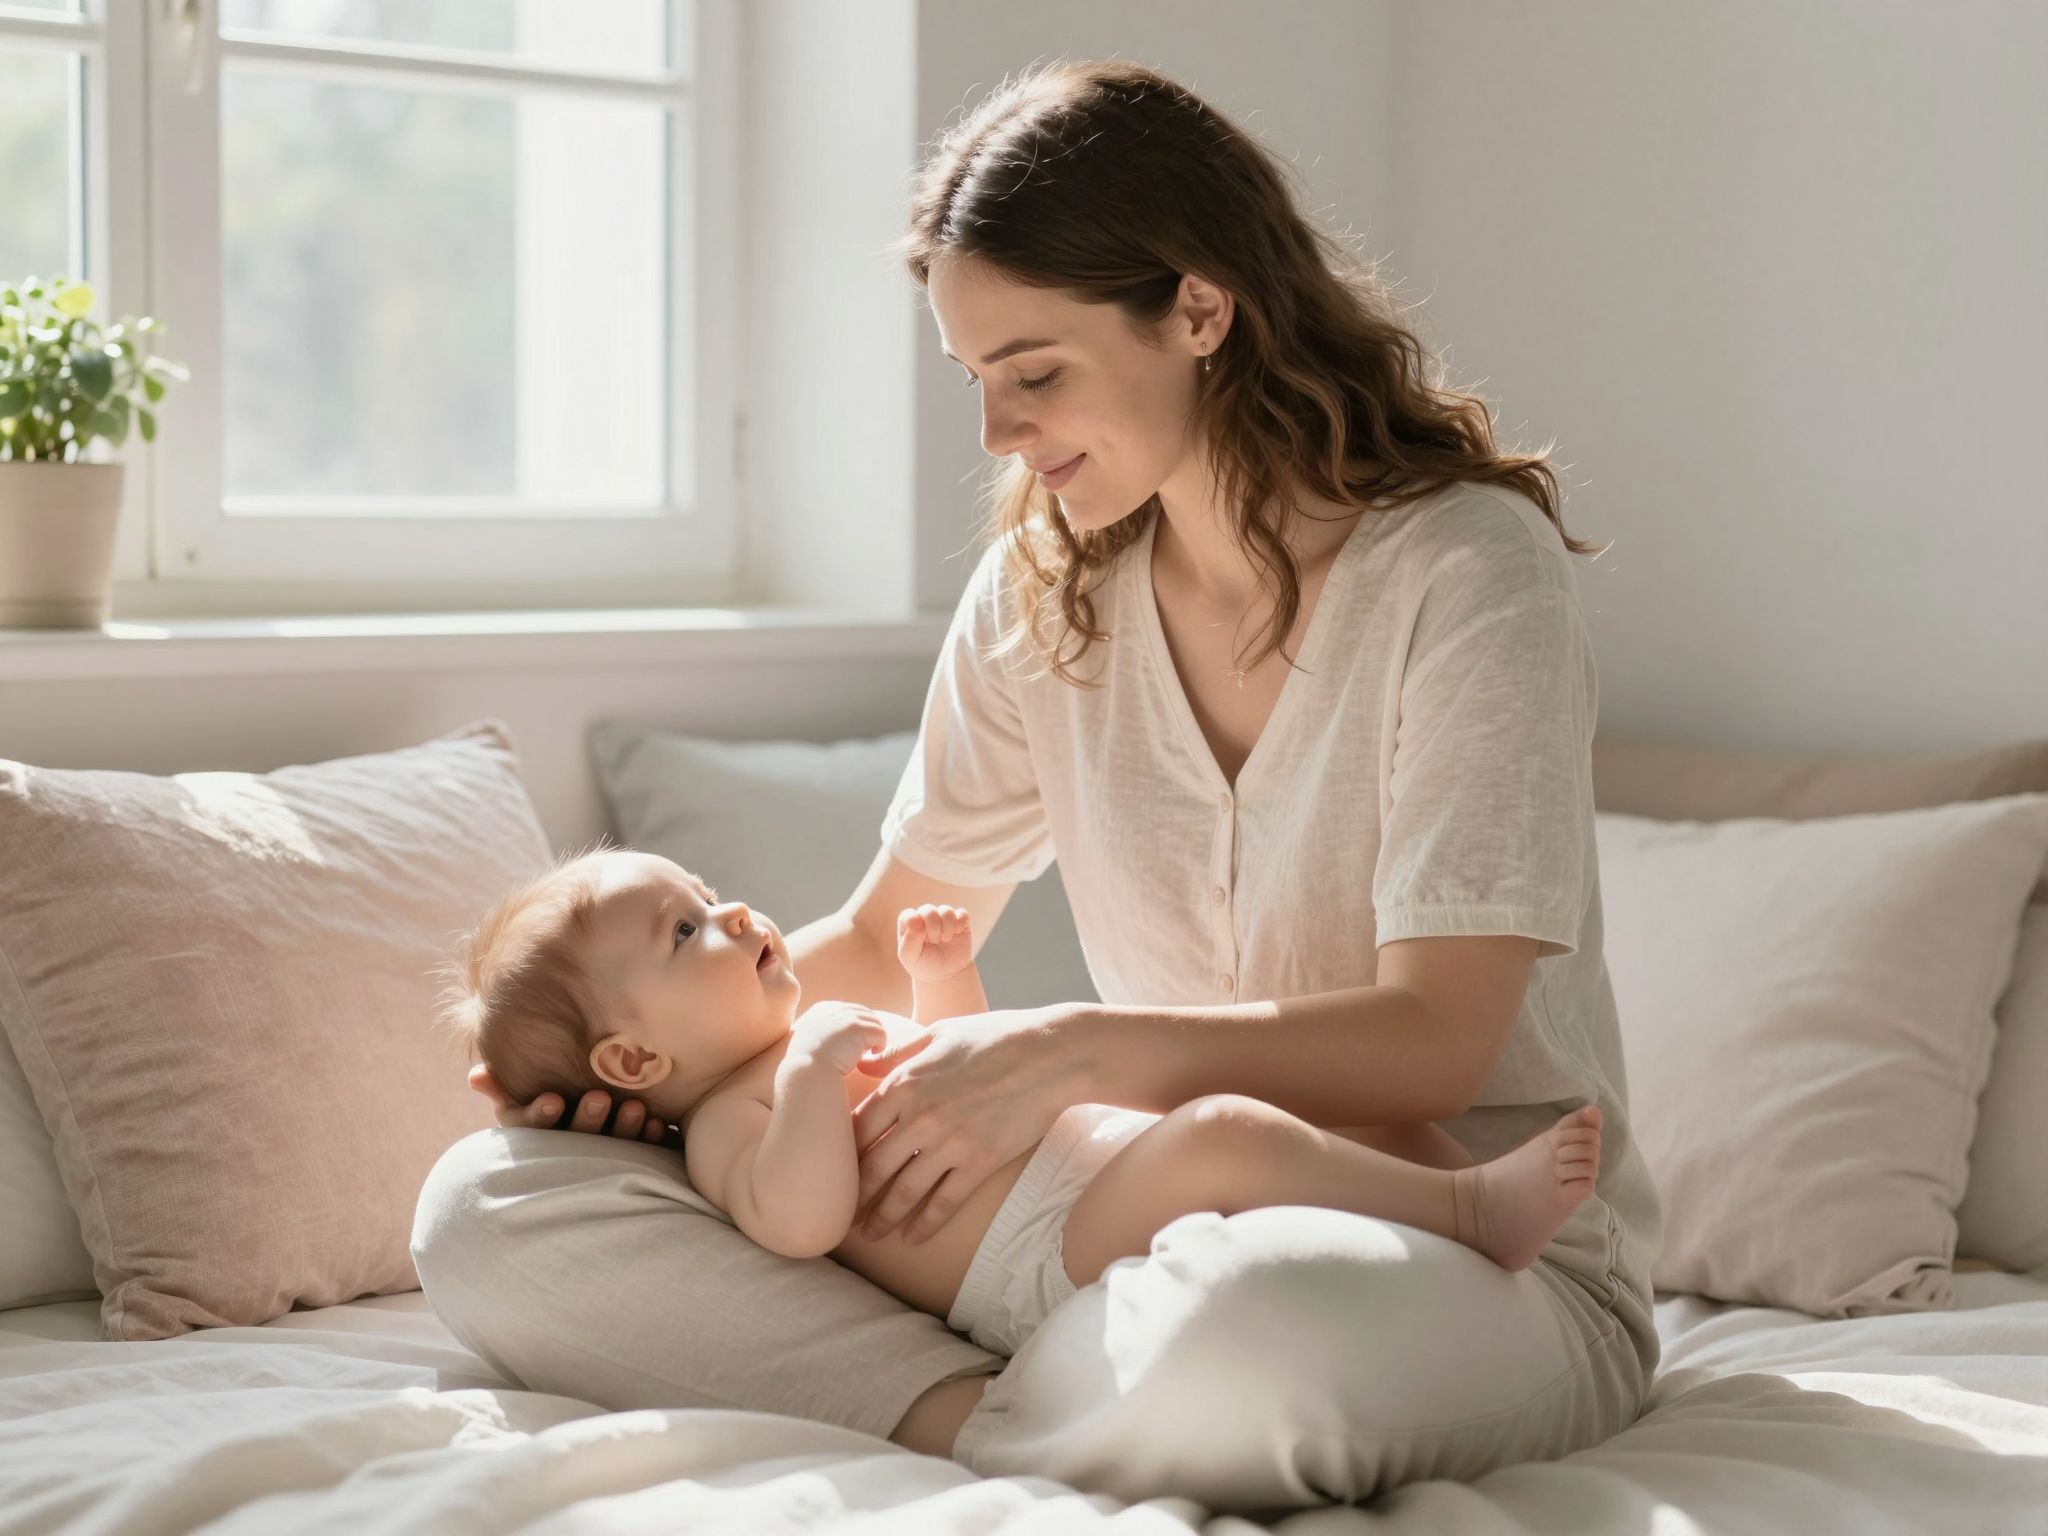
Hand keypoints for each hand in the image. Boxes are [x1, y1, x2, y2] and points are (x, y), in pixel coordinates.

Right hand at [467, 1062, 675, 1145]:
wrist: (593, 1125)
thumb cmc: (549, 1104)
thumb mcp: (520, 1097)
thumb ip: (501, 1086)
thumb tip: (476, 1076)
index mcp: (539, 1134)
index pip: (535, 1130)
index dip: (542, 1116)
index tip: (554, 1100)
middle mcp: (570, 1149)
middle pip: (577, 1138)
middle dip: (587, 1120)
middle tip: (599, 1097)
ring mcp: (601, 1157)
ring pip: (612, 1147)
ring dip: (623, 1129)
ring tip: (634, 1107)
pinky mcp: (632, 1159)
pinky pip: (641, 1153)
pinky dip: (648, 1139)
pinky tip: (656, 1124)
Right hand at [787, 1000, 890, 1075]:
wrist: (805, 1074)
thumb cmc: (807, 1067)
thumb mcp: (809, 1043)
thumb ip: (823, 1034)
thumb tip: (838, 1038)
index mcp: (821, 1010)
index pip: (850, 1010)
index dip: (857, 1027)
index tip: (854, 1046)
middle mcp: (833, 1009)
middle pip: (865, 1013)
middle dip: (868, 1032)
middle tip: (864, 1052)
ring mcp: (845, 1017)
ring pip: (875, 1022)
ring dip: (873, 1040)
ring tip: (864, 1056)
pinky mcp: (856, 1027)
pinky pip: (880, 1033)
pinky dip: (879, 1047)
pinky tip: (867, 1060)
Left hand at [851, 1004, 1086, 1244]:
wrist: (1051, 1055)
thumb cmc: (996, 1037)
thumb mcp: (939, 1032)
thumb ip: (899, 1051)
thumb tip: (865, 1063)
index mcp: (905, 1081)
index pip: (859, 1127)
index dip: (842, 1152)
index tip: (832, 1168)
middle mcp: (920, 1116)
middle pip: (874, 1166)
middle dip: (854, 1195)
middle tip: (841, 1214)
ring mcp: (950, 1142)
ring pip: (904, 1191)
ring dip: (883, 1217)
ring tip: (870, 1235)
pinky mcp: (980, 1162)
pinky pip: (945, 1202)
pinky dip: (925, 1224)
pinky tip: (912, 1238)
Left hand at [896, 903, 973, 982]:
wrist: (945, 974)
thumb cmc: (923, 964)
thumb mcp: (910, 957)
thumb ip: (909, 940)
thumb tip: (915, 918)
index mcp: (909, 922)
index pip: (909, 915)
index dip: (916, 928)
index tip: (921, 942)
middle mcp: (925, 916)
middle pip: (929, 910)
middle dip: (933, 929)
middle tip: (934, 941)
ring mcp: (943, 917)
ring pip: (946, 911)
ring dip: (947, 928)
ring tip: (945, 940)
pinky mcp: (959, 921)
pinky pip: (962, 914)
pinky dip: (960, 924)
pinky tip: (957, 933)